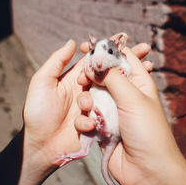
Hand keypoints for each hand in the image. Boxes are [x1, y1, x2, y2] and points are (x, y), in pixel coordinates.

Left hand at [22, 38, 151, 171]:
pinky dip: (93, 120)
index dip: (111, 49)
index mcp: (76, 78)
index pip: (97, 60)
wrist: (39, 146)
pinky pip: (103, 118)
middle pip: (112, 75)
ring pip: (112, 97)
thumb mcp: (42, 82)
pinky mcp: (98, 124)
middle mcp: (89, 90)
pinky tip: (83, 124)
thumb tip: (74, 41)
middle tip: (148, 59)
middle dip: (128, 66)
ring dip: (114, 97)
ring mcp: (95, 107)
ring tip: (104, 100)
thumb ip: (57, 61)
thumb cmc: (37, 113)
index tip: (126, 38)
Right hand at [76, 45, 181, 184]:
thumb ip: (113, 76)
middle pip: (103, 76)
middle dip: (91, 75)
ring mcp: (113, 111)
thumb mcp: (132, 98)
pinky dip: (86, 119)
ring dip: (87, 100)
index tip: (87, 46)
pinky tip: (90, 126)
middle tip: (82, 77)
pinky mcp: (102, 128)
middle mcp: (125, 95)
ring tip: (87, 107)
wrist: (147, 170)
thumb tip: (97, 60)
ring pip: (92, 96)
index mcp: (138, 83)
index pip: (122, 58)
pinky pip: (88, 117)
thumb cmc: (147, 131)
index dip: (106, 50)